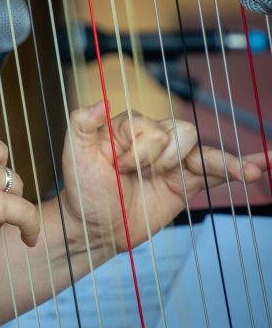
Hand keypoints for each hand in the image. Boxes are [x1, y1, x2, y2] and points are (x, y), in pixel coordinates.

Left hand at [61, 101, 267, 252]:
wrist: (94, 227)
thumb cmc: (81, 188)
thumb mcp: (74, 153)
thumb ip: (81, 123)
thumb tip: (100, 101)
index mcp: (129, 127)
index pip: (153, 127)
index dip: (138, 151)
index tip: (117, 167)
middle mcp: (154, 139)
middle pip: (181, 133)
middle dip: (162, 158)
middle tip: (135, 177)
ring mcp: (172, 161)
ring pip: (203, 149)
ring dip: (223, 160)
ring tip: (245, 172)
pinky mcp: (186, 183)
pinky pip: (217, 171)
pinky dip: (241, 166)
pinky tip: (261, 165)